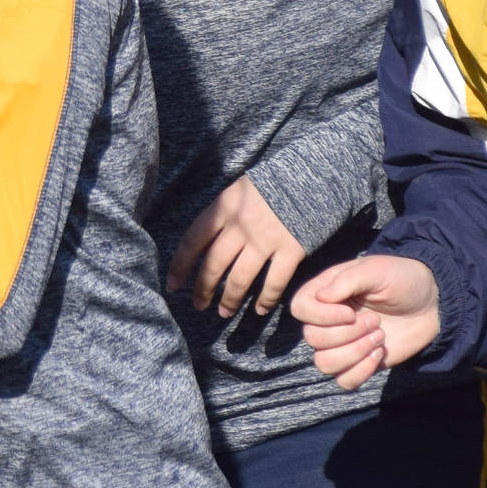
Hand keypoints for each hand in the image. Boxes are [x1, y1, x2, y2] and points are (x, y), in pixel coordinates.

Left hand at [168, 176, 306, 317]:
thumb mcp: (238, 192)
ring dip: (229, 300)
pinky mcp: (292, 249)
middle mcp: (241, 226)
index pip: (192, 242)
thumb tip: (200, 244)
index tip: (173, 285)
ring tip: (224, 312)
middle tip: (198, 305)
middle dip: (202, 290)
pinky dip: (266, 299)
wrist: (313, 175)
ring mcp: (266, 239)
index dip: (179, 267)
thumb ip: (221, 216)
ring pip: (240, 279)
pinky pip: (274, 282)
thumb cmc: (271, 185)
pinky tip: (260, 310)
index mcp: (223, 208)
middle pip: (213, 265)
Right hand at [290, 255, 441, 389]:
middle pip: (312, 338)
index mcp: (325, 293)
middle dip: (347, 333)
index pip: (300, 309)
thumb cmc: (401, 279)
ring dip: (354, 353)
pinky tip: (379, 354)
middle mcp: (327, 320)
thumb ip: (347, 280)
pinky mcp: (359, 363)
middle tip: (375, 320)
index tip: (350, 311)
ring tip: (379, 337)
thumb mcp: (376, 269)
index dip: (321, 315)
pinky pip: (344, 381)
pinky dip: (361, 372)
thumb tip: (321, 296)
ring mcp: (342, 344)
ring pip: (324, 363)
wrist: (431, 303)